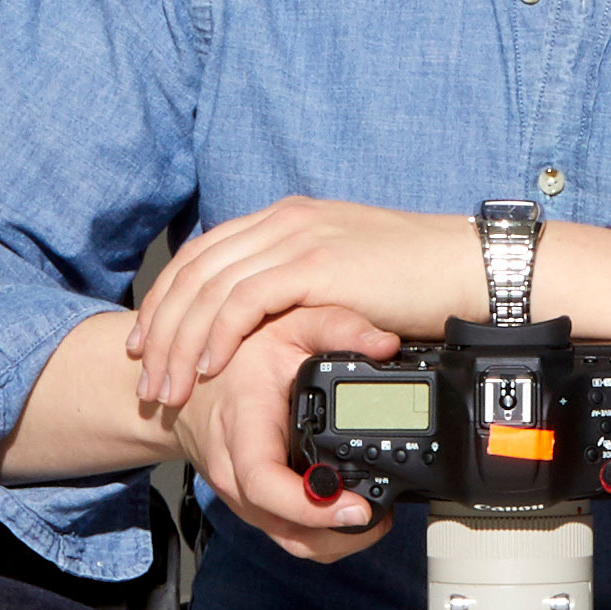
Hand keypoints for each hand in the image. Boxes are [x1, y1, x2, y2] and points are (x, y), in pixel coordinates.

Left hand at [122, 198, 480, 412]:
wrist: (464, 270)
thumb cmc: (416, 281)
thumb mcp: (345, 276)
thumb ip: (305, 287)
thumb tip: (275, 326)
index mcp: (286, 221)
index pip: (204, 255)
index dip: (168, 299)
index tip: (147, 342)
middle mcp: (283, 223)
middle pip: (195, 272)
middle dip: (161, 328)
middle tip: (145, 377)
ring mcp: (297, 240)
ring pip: (211, 290)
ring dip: (181, 344)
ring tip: (168, 388)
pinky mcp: (315, 265)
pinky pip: (246, 301)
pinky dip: (218, 336)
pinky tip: (207, 368)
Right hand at [174, 296, 413, 565]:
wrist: (185, 387)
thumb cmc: (234, 358)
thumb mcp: (286, 325)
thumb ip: (337, 326)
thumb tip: (386, 344)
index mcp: (242, 430)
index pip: (266, 483)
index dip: (312, 506)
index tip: (356, 508)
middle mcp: (236, 474)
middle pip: (286, 529)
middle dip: (339, 535)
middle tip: (382, 514)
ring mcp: (242, 497)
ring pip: (291, 540)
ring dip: (335, 539)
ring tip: (375, 514)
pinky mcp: (253, 507)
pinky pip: (287, 533)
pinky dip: (321, 533)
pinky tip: (348, 511)